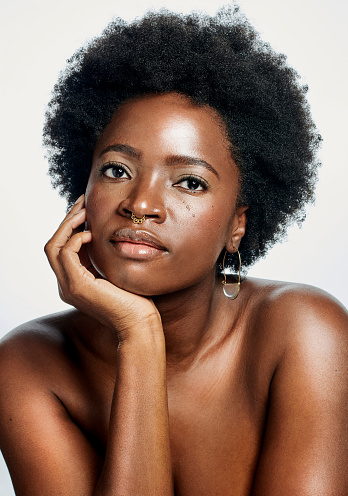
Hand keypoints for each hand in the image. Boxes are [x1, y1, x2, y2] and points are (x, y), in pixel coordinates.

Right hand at [44, 195, 161, 340]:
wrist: (139, 323)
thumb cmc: (134, 299)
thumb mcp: (114, 271)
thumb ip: (103, 257)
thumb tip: (101, 232)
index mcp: (74, 281)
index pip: (62, 248)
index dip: (71, 226)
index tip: (85, 208)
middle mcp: (66, 285)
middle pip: (53, 245)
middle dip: (67, 221)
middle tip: (82, 203)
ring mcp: (68, 287)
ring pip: (53, 247)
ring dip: (68, 225)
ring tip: (85, 212)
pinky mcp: (77, 286)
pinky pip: (66, 254)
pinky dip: (76, 239)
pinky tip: (91, 233)